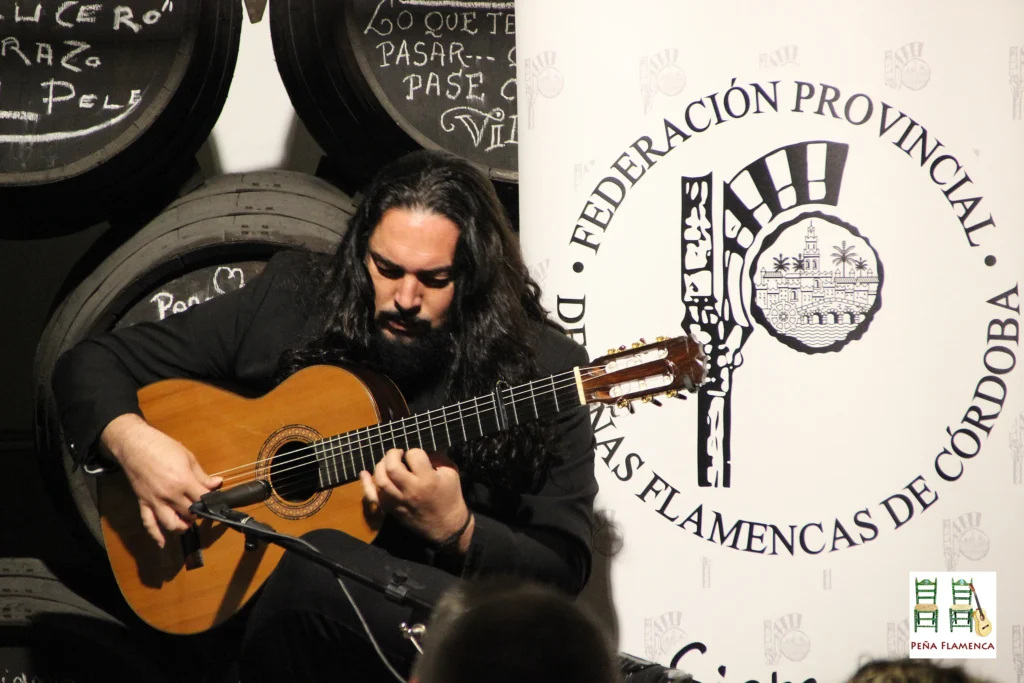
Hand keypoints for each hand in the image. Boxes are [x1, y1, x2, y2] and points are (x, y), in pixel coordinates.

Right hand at [100, 414, 221, 547]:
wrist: (135, 445)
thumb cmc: (163, 447)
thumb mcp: (188, 457)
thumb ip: (202, 475)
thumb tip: (217, 483)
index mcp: (183, 481)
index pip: (202, 499)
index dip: (210, 502)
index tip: (214, 501)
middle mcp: (170, 495)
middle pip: (189, 513)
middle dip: (198, 514)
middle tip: (201, 510)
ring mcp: (155, 501)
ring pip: (171, 523)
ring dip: (182, 527)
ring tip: (188, 524)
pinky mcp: (144, 503)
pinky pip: (148, 523)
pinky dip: (155, 535)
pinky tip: (162, 543)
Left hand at [359, 448, 471, 547]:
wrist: (446, 525)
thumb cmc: (450, 497)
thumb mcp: (451, 473)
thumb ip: (438, 457)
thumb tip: (423, 449)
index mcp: (428, 480)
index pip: (414, 455)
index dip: (414, 452)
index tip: (417, 456)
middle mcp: (411, 490)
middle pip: (392, 467)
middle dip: (392, 454)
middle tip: (397, 453)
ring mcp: (399, 501)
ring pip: (380, 481)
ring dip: (380, 466)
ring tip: (387, 463)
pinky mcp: (392, 509)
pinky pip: (373, 497)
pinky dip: (365, 484)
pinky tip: (364, 474)